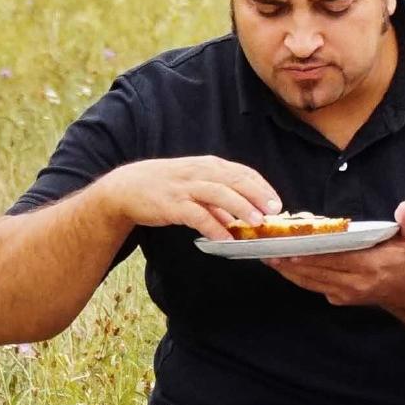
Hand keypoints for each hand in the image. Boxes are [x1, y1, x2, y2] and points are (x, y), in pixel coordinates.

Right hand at [93, 156, 280, 239]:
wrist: (126, 187)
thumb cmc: (167, 186)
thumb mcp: (196, 184)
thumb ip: (218, 198)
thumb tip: (241, 215)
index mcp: (209, 165)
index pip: (243, 173)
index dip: (262, 187)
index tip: (277, 202)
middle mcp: (200, 173)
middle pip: (235, 180)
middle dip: (258, 195)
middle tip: (275, 211)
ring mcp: (186, 188)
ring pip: (219, 194)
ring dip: (241, 208)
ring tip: (258, 222)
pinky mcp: (172, 205)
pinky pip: (197, 216)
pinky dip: (214, 227)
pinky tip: (226, 238)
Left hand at [264, 200, 404, 308]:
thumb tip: (403, 207)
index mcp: (371, 267)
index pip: (337, 260)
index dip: (313, 256)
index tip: (293, 249)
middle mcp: (356, 283)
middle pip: (317, 272)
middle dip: (292, 261)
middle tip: (271, 249)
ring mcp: (345, 294)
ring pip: (310, 282)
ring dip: (288, 270)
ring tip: (269, 257)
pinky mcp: (338, 299)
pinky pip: (313, 286)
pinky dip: (296, 276)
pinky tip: (282, 265)